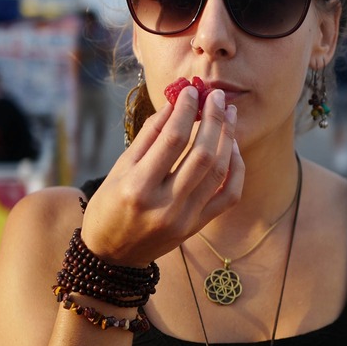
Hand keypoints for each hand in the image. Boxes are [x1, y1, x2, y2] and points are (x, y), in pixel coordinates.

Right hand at [80, 86, 244, 266]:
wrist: (113, 255)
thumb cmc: (110, 205)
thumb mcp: (120, 169)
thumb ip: (148, 136)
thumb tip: (175, 103)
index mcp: (138, 187)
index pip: (172, 140)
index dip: (186, 110)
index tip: (192, 91)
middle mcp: (164, 205)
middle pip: (202, 154)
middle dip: (213, 120)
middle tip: (217, 97)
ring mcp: (184, 219)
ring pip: (219, 172)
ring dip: (228, 139)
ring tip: (229, 115)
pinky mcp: (197, 226)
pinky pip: (228, 196)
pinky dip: (236, 170)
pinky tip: (232, 148)